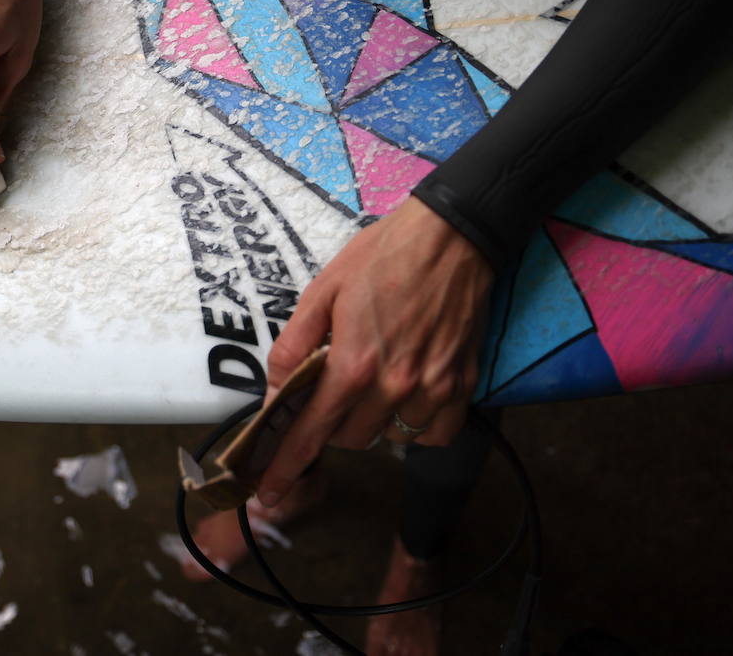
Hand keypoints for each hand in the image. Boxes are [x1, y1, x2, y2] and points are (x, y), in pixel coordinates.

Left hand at [255, 197, 493, 506]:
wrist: (452, 237)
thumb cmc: (382, 257)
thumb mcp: (322, 291)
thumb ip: (294, 345)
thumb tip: (276, 391)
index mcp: (352, 363)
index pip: (311, 431)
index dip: (286, 465)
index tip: (269, 493)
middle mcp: (393, 386)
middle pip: (348, 438)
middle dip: (331, 422)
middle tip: (333, 386)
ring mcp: (431, 390)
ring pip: (388, 438)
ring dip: (371, 421)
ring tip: (373, 380)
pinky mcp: (463, 386)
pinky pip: (432, 434)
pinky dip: (414, 425)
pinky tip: (406, 393)